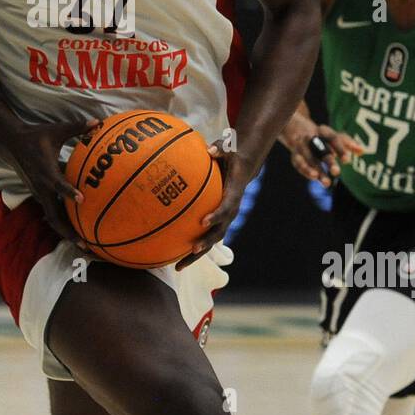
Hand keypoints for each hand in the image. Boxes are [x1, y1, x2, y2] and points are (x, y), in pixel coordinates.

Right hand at [0, 117, 100, 245]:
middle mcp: (42, 187)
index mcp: (47, 172)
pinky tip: (76, 230)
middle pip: (54, 216)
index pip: (58, 184)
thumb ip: (78, 127)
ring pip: (52, 218)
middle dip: (68, 231)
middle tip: (85, 244)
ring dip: (65, 231)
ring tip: (83, 244)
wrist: (11, 144)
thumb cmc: (36, 136)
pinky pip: (51, 212)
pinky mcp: (39, 195)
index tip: (82, 200)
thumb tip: (98, 121)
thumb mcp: (57, 130)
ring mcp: (40, 194)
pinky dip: (62, 222)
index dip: (69, 192)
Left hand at [176, 141, 248, 270]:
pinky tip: (171, 255)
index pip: (226, 208)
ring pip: (210, 241)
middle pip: (219, 232)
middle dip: (206, 242)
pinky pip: (203, 237)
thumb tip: (209, 148)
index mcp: (233, 195)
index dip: (216, 216)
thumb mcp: (230, 150)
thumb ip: (220, 149)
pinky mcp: (215, 222)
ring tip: (178, 266)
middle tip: (192, 249)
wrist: (243, 168)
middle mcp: (229, 211)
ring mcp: (223, 220)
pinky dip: (189, 247)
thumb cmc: (232, 157)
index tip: (202, 221)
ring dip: (195, 255)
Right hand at [279, 113, 363, 186]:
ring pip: (309, 158)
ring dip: (317, 170)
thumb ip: (347, 143)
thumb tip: (361, 151)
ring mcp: (301, 145)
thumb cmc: (321, 136)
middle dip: (327, 160)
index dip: (339, 149)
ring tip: (327, 183)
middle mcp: (310, 137)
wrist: (294, 127)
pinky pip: (298, 163)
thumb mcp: (333, 136)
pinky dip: (306, 170)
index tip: (347, 161)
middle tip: (336, 172)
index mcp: (322, 131)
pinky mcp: (295, 155)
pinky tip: (314, 178)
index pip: (332, 138)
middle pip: (320, 148)